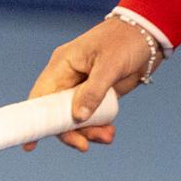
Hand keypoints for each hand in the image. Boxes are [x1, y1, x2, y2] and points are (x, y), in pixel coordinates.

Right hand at [21, 17, 160, 151]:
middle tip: (84, 145)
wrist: (149, 34)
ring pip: (76, 119)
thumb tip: (77, 117)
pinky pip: (92, 117)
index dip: (34, 121)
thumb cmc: (125, 41)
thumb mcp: (110, 65)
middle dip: (70, 132)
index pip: (41, 97)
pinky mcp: (99, 94)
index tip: (30, 146)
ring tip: (107, 136)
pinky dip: (98, 127)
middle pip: (57, 114)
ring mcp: (83, 87)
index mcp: (62, 66)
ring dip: (88, 132)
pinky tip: (110, 132)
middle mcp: (68, 78)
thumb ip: (93, 91)